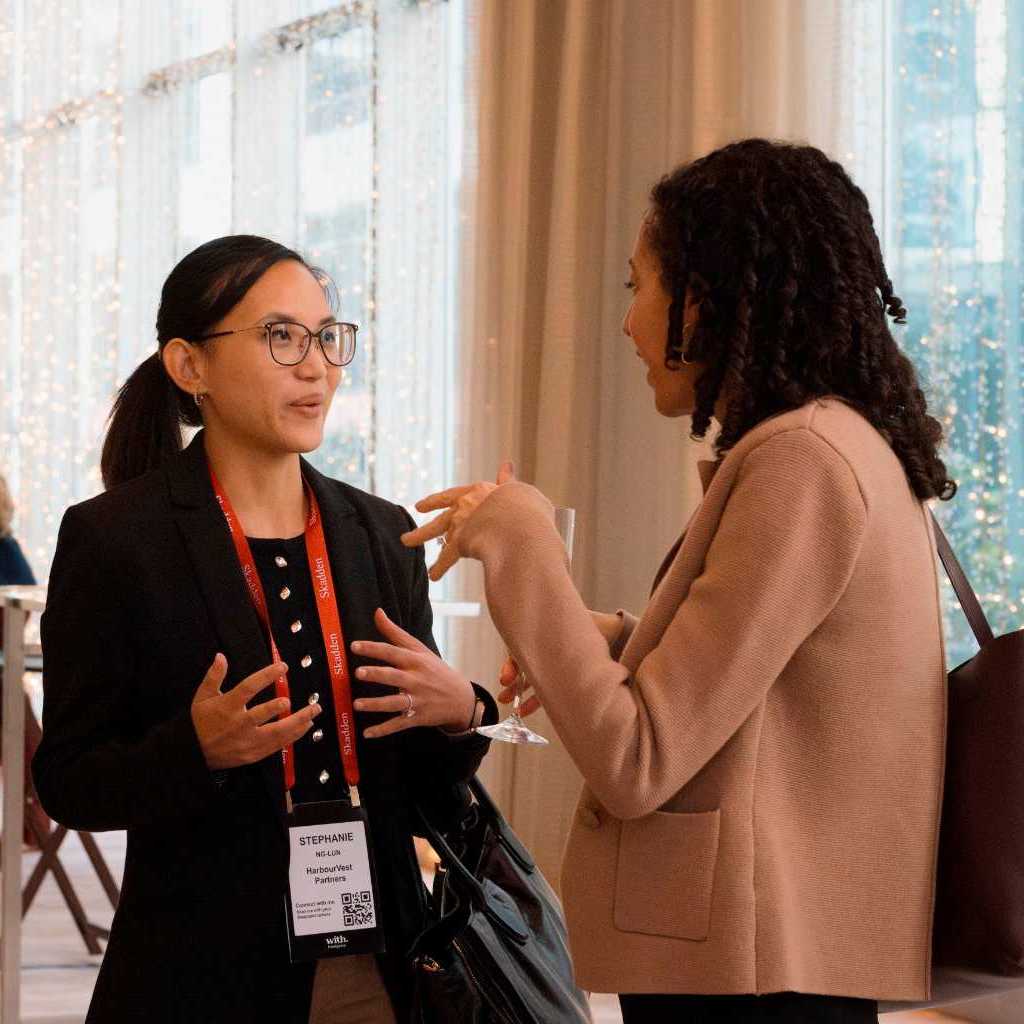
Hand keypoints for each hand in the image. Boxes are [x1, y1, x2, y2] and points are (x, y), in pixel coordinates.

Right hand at [190, 653, 320, 770]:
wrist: (192, 753)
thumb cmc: (199, 722)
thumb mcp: (202, 697)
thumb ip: (214, 676)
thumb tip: (221, 656)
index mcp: (227, 706)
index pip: (249, 688)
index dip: (266, 676)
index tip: (283, 667)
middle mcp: (238, 724)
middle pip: (265, 715)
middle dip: (287, 707)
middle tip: (308, 702)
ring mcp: (246, 741)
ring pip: (276, 734)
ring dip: (298, 724)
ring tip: (314, 714)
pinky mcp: (252, 754)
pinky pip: (275, 746)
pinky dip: (292, 737)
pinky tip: (304, 728)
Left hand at [350, 608, 475, 737]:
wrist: (460, 698)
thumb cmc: (435, 670)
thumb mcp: (419, 649)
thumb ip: (395, 633)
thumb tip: (377, 612)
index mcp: (416, 661)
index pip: (393, 652)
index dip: (374, 648)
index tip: (354, 646)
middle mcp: (416, 679)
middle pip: (394, 676)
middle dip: (377, 674)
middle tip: (358, 673)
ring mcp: (417, 700)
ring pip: (394, 703)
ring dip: (376, 704)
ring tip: (357, 704)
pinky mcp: (417, 718)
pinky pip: (398, 724)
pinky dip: (383, 730)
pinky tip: (367, 733)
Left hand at [401, 462, 515, 580]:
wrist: (518, 515)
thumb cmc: (521, 503)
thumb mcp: (513, 489)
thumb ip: (506, 481)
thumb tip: (507, 465)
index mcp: (476, 492)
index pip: (450, 496)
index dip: (435, 502)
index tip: (420, 506)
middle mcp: (463, 507)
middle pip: (439, 519)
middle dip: (423, 527)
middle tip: (407, 534)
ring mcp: (460, 524)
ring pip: (436, 534)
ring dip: (419, 537)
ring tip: (407, 543)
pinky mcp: (461, 541)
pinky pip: (448, 557)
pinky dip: (440, 567)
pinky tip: (433, 575)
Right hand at [496, 611, 619, 715]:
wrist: (615, 636)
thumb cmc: (593, 628)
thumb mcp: (574, 628)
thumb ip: (559, 636)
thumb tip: (535, 646)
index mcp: (545, 635)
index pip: (521, 648)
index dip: (512, 664)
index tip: (506, 678)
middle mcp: (546, 649)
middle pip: (524, 664)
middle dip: (511, 678)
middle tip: (504, 691)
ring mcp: (553, 665)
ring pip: (531, 678)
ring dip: (517, 691)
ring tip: (507, 702)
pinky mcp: (561, 679)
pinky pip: (544, 690)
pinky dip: (534, 700)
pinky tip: (524, 710)